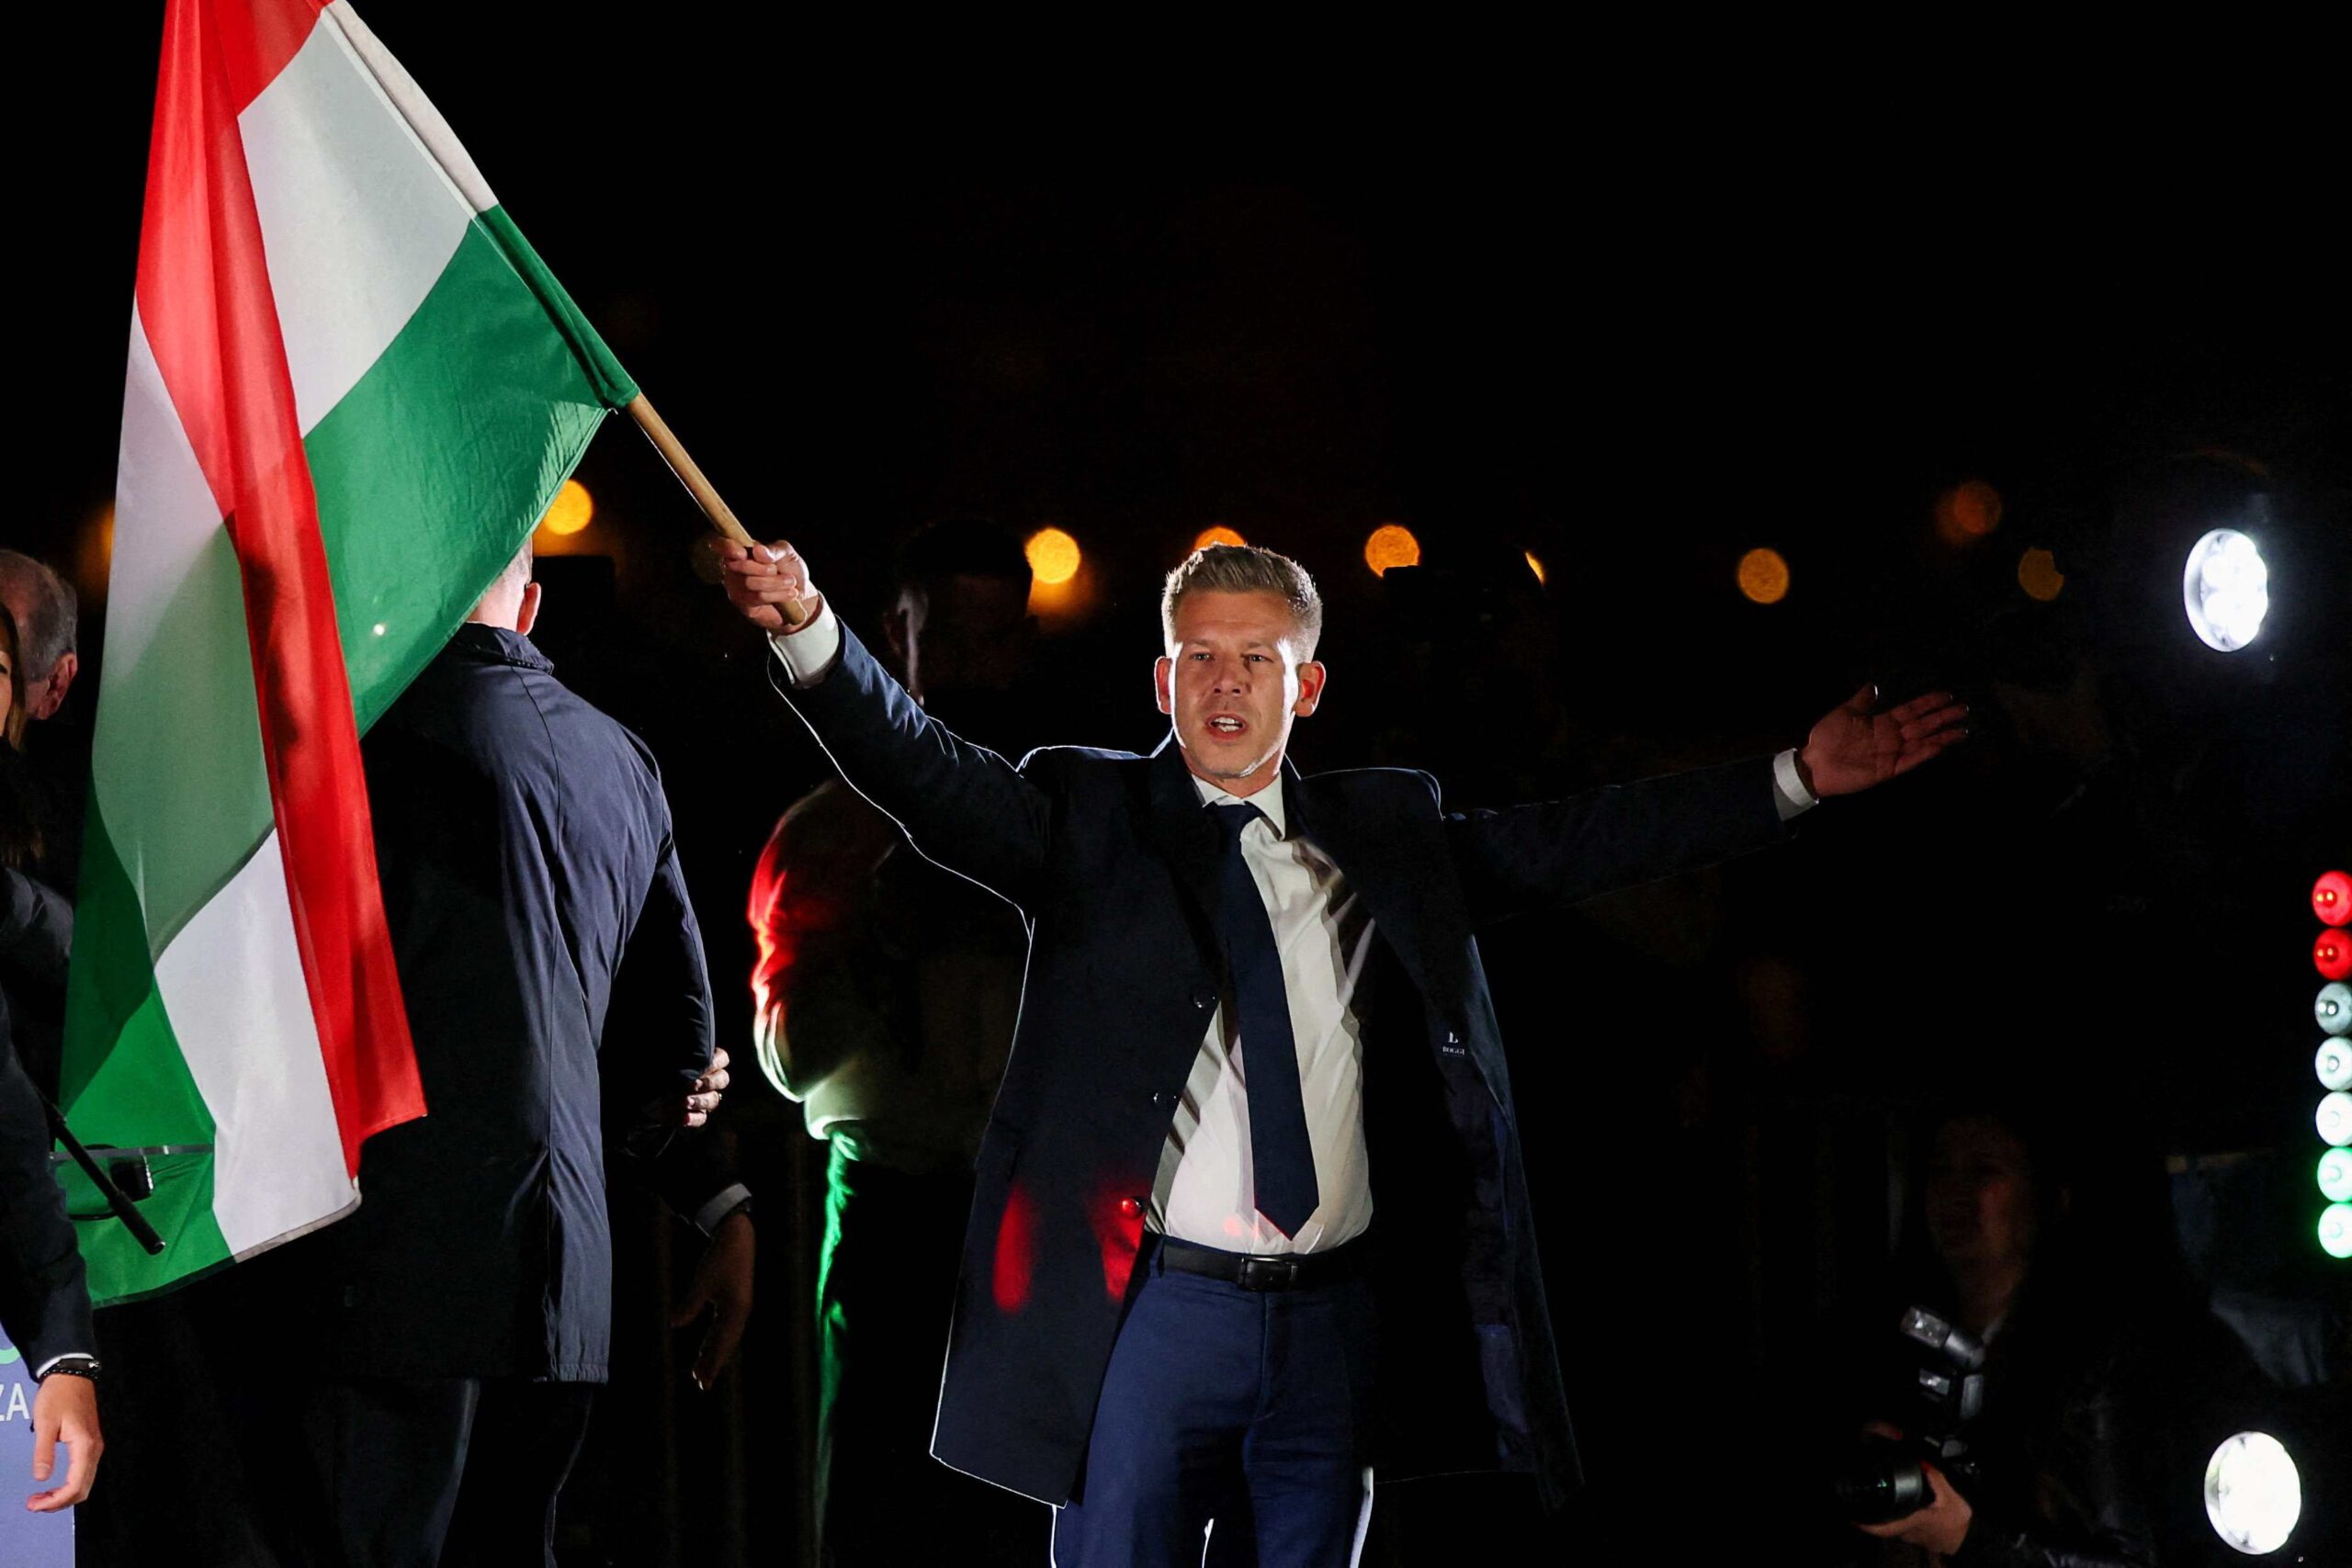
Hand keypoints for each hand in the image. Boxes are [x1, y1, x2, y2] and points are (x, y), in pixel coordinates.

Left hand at [28, 1372, 100, 1511]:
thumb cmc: (58, 1395)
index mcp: (84, 1446)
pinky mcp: (89, 1444)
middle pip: (83, 1489)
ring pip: (84, 1483)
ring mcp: (93, 1447)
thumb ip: (44, 1452)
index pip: (75, 1486)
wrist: (72, 1375)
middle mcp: (94, 1449)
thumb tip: (42, 1478)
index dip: (55, 1501)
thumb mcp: (45, 1423)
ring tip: (40, 1497)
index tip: (34, 1504)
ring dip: (63, 1495)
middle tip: (34, 1504)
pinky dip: (68, 1485)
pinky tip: (52, 1484)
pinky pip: (83, 1473)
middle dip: (59, 1502)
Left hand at [655, 1045, 732, 1129]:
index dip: (716, 1062)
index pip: (722, 1059)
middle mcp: (707, 1081)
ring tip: (684, 1102)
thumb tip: (683, 1067)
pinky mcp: (694, 1115)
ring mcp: (703, 1099)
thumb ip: (679, 1062)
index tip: (702, 1065)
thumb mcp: (665, 1063)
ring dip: (700, 1101)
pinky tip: (684, 1117)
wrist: (642, 1095)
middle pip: (723, 1080)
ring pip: (714, 1100)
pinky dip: (693, 1118)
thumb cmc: (655, 1074)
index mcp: (704, 1063)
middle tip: (692, 1085)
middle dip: (709, 1083)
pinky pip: (701, 1118)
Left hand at [671, 1210, 753, 1389]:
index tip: (703, 1381)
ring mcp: (740, 1308)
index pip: (721, 1343)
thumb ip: (690, 1306)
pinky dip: (715, 1340)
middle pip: (726, 1344)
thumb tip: (674, 1324)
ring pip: (726, 1338)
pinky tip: (707, 1347)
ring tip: (701, 1370)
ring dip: (714, 1353)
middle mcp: (741, 1313)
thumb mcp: (702, 1282)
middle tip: (702, 1384)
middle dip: (713, 1363)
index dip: (712, 1363)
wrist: (739, 1237)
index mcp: (735, 1310)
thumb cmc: (720, 1258)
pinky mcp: (736, 1302)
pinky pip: (726, 1328)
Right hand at [715, 539, 815, 631]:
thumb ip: (773, 550)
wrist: (803, 595)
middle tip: (777, 569)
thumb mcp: (787, 554)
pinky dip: (778, 594)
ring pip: (749, 583)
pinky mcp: (745, 605)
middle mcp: (733, 569)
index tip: (742, 554)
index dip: (727, 548)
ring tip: (790, 581)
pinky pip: (758, 597)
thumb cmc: (791, 570)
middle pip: (738, 566)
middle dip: (763, 568)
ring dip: (775, 582)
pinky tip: (790, 593)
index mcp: (741, 550)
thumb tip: (757, 550)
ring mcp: (737, 588)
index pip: (721, 545)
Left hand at [1798, 685, 1967, 796]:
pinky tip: (1940, 746)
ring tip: (1962, 730)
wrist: (1813, 764)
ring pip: (1922, 742)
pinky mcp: (1887, 769)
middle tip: (1964, 709)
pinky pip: (1910, 760)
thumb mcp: (1845, 713)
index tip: (1947, 695)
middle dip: (1943, 717)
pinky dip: (1925, 754)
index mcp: (1882, 722)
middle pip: (1922, 725)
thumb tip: (1874, 686)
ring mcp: (1891, 753)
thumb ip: (1862, 701)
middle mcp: (1891, 737)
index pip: (1911, 710)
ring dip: (1942, 736)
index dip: (1928, 702)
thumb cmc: (1827, 737)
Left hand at [1855, 1459, 1972, 1555]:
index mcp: (1910, 1522)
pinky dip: (1896, 1513)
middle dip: (1872, 1508)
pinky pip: (1899, 1523)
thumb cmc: (1957, 1521)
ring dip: (1884, 1510)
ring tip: (1879, 1491)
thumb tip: (1923, 1463)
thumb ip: (1936, 1480)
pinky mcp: (1914, 1533)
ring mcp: (1909, 1534)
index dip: (1864, 1523)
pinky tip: (1899, 1501)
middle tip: (1864, 1491)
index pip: (1881, 1528)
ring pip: (1890, 1521)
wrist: (1969, 1539)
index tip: (1852, 1515)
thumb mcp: (1950, 1498)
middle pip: (1882, 1520)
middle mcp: (1906, 1531)